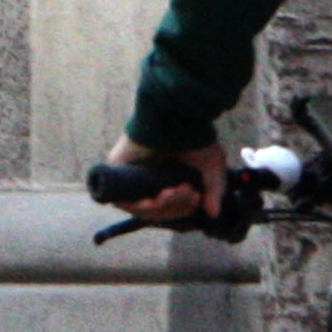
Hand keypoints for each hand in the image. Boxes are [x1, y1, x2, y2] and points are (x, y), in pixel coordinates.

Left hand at [108, 133, 226, 227]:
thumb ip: (214, 190)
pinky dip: (143, 206)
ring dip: (164, 207)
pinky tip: (159, 198)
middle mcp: (147, 178)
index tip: (196, 197)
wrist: (177, 118)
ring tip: (176, 191)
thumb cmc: (195, 137)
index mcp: (166, 178)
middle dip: (176, 207)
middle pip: (158, 210)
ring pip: (143, 208)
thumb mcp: (212, 166)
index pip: (170, 207)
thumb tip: (212, 214)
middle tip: (188, 192)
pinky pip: (124, 202)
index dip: (183, 208)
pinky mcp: (117, 171)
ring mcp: (131, 175)